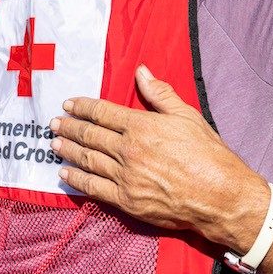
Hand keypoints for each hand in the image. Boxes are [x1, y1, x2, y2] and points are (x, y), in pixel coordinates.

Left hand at [50, 66, 267, 246]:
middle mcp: (128, 150)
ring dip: (68, 151)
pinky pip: (94, 188)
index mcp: (141, 126)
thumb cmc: (207, 153)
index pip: (103, 113)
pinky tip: (65, 174)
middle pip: (90, 136)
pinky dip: (76, 180)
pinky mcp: (126, 201)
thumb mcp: (187, 115)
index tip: (69, 104)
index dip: (83, 106)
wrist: (218, 195)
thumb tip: (141, 72)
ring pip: (87, 161)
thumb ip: (160, 94)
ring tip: (54, 144)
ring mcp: (125, 177)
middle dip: (70, 127)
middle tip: (53, 122)